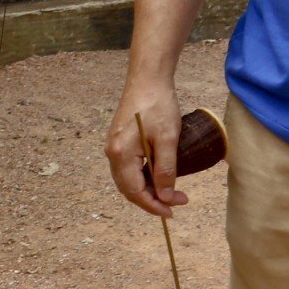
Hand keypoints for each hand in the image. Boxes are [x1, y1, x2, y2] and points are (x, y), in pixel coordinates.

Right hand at [105, 78, 187, 217]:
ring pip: (128, 179)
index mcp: (120, 154)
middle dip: (152, 199)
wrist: (148, 78)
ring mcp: (113, 146)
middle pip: (128, 188)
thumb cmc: (158, 105)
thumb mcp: (167, 139)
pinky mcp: (119, 140)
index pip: (134, 191)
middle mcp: (111, 152)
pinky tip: (159, 176)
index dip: (153, 205)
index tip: (172, 210)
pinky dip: (143, 177)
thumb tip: (165, 196)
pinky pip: (128, 167)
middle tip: (176, 202)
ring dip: (148, 189)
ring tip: (170, 192)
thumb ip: (166, 170)